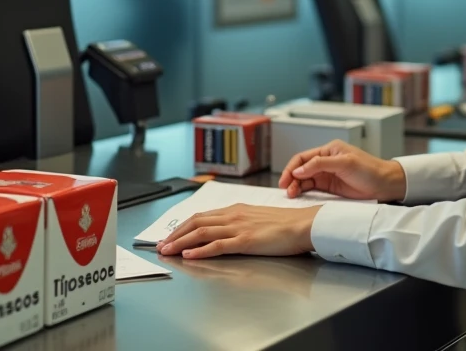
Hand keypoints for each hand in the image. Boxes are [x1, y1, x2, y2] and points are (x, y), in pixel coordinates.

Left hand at [156, 204, 320, 258]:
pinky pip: (217, 245)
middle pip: (196, 222)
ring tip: (167, 251)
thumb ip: (241, 222)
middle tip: (160, 245)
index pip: (202, 216)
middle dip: (175, 234)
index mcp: (237, 209)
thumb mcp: (259, 218)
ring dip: (180, 242)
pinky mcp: (246, 241)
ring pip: (201, 233)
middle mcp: (234, 215)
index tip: (170, 235)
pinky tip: (189, 256)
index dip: (183, 226)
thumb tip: (227, 231)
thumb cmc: (287, 224)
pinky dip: (200, 250)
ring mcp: (239, 228)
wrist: (304, 225)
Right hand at [277, 140, 405, 201]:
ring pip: (305, 179)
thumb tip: (300, 169)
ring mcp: (328, 174)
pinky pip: (313, 188)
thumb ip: (321, 164)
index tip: (285, 179)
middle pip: (301, 169)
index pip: (304, 157)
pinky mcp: (331, 187)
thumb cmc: (370, 170)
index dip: (292, 168)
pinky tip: (299, 196)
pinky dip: (304, 192)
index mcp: (329, 150)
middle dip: (291, 178)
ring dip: (296, 186)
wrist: (386, 185)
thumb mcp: (345, 163)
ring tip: (291, 195)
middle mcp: (326, 161)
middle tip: (286, 189)